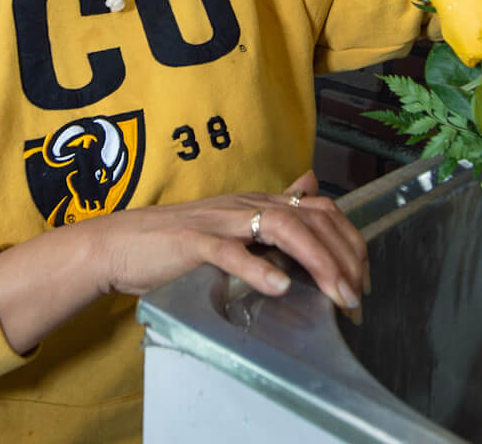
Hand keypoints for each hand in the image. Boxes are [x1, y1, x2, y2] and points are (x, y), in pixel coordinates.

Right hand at [91, 171, 368, 308]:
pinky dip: (258, 268)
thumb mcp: (232, 222)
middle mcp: (246, 205)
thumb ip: (272, 208)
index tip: (362, 278)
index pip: (320, 210)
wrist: (120, 243)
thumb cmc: (177, 242)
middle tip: (356, 295)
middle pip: (311, 219)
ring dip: (316, 262)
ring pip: (281, 228)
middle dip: (343, 257)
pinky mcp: (193, 242)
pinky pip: (230, 252)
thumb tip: (310, 185)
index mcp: (258, 203)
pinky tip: (279, 287)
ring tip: (335, 294)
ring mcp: (220, 221)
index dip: (349, 241)